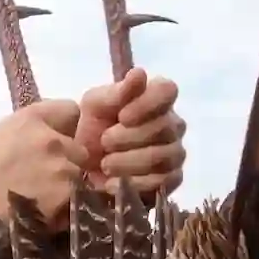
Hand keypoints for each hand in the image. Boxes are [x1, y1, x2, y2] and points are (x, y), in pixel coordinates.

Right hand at [0, 100, 88, 229]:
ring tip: (44, 195)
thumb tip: (48, 131)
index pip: (70, 110)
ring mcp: (63, 167)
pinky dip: (66, 202)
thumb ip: (27, 130)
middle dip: (68, 158)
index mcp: (31, 119)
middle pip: (78, 145)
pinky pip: (77, 195)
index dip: (66, 126)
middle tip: (47, 174)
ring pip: (78, 172)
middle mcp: (52, 138)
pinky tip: (47, 208)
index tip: (59, 137)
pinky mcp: (69, 194)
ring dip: (67, 182)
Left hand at [76, 67, 185, 197]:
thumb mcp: (95, 105)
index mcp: (158, 98)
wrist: (83, 164)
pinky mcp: (172, 179)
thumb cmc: (93, 127)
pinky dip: (134, 184)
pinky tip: (112, 183)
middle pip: (164, 128)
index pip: (168, 91)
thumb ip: (116, 91)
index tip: (122, 117)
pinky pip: (163, 181)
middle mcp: (173, 124)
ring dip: (129, 162)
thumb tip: (139, 74)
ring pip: (163, 156)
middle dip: (128, 137)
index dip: (146, 104)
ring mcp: (175, 152)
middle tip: (104, 142)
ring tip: (105, 164)